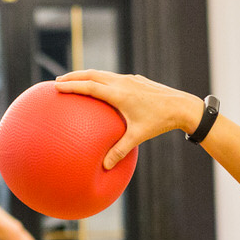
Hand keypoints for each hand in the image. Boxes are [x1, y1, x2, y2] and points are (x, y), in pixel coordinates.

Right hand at [52, 70, 207, 169]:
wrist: (182, 106)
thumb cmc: (160, 122)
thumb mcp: (138, 136)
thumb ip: (119, 150)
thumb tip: (104, 166)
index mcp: (120, 94)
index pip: (90, 86)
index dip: (72, 86)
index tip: (57, 87)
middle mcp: (123, 83)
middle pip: (92, 74)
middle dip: (73, 76)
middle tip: (57, 82)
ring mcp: (130, 79)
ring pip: (102, 73)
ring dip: (86, 75)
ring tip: (73, 81)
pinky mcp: (136, 80)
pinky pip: (112, 77)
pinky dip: (100, 79)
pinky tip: (99, 87)